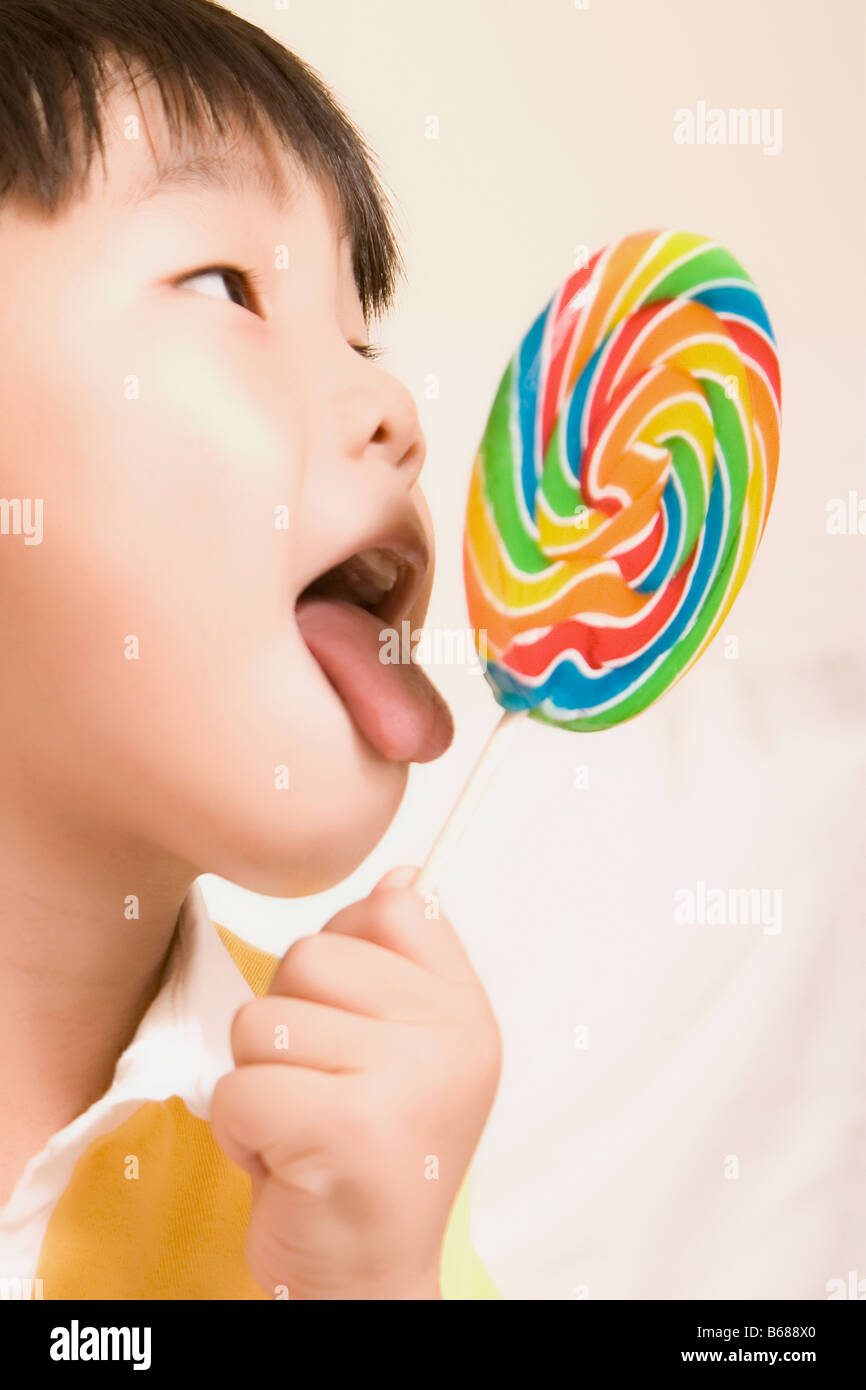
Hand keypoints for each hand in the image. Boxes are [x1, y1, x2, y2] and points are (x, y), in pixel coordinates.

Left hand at [210, 866, 501, 1299]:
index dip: (346, 953)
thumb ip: (402, 963)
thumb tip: (402, 874)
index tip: (354, 1024)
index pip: (393, 907)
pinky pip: (239, 1086)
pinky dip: (241, 1131)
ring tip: (302, 1126)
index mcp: (465, 1010)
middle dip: (288, 1026)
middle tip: (322, 1091)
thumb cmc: (371, 1157)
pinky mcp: (345, 1130)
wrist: (369, 1279)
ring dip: (259, 1080)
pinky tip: (286, 1163)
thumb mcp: (410, 1051)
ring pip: (263, 1020)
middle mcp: (449, 1038)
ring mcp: (404, 1082)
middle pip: (308, 956)